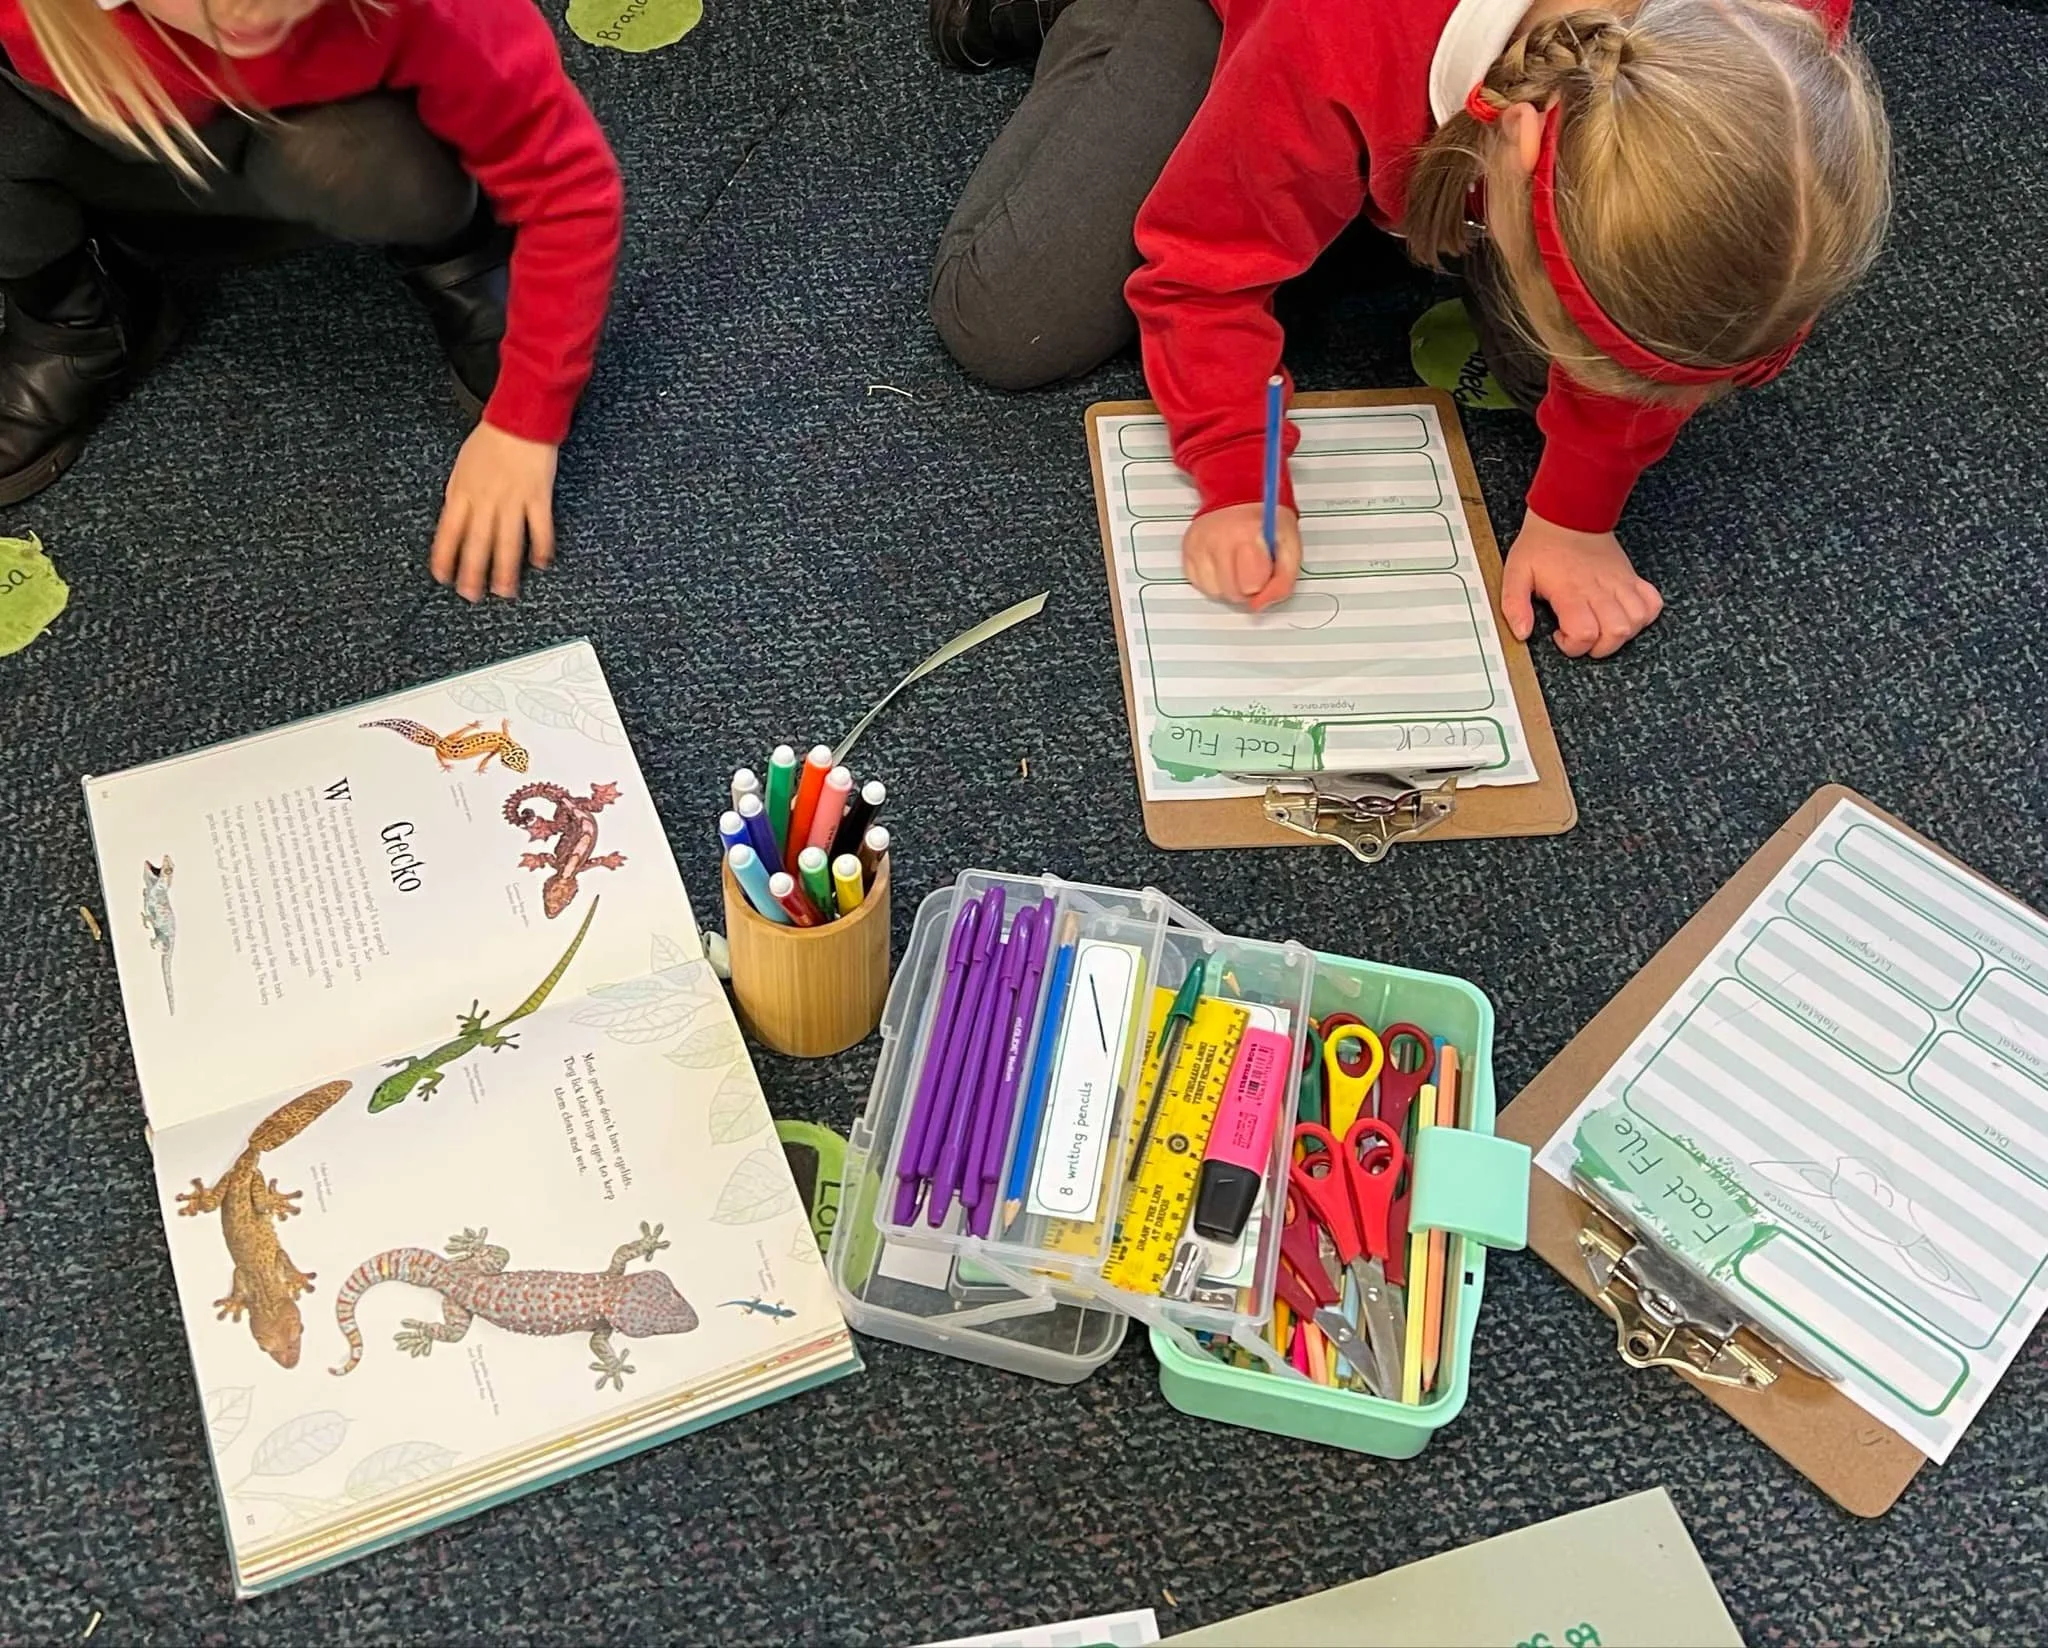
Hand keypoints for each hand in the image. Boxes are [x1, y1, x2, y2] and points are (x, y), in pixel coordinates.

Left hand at [431, 423, 558, 601]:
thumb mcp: (463, 468)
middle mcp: (485, 499)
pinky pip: (540, 528)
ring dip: (505, 570)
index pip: (448, 532)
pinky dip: (541, 548)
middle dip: (473, 573)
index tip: (443, 577)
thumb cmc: (491, 440)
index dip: (444, 557)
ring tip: (504, 591)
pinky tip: (540, 563)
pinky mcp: (538, 496)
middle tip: (471, 595)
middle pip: (477, 543)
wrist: (520, 419)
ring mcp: (512, 499)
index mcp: (463, 491)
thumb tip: (456, 524)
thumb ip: (460, 497)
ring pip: (507, 542)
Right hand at [1181, 502, 1302, 611]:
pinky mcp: (1188, 548)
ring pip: (1214, 592)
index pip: (1251, 586)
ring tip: (1237, 563)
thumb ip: (1282, 581)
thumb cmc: (1267, 520)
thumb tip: (1258, 605)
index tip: (1265, 566)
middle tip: (1252, 566)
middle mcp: (1218, 538)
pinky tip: (1223, 562)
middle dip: (1246, 587)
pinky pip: (1200, 584)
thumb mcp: (1290, 546)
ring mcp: (1199, 544)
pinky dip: (1213, 579)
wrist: (1240, 493)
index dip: (1263, 582)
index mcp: (1246, 535)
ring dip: (1228, 584)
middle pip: (1232, 593)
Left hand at [1501, 509, 1663, 658]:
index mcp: (1570, 590)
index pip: (1585, 633)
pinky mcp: (1631, 577)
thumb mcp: (1515, 573)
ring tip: (1601, 628)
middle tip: (1581, 637)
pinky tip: (1624, 616)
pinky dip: (1644, 616)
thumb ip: (1514, 605)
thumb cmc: (1543, 544)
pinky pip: (1653, 603)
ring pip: (1637, 620)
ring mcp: (1620, 582)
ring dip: (1622, 634)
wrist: (1569, 513)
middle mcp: (1599, 588)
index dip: (1572, 645)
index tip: (1560, 636)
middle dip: (1599, 647)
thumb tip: (1522, 633)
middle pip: (1616, 632)